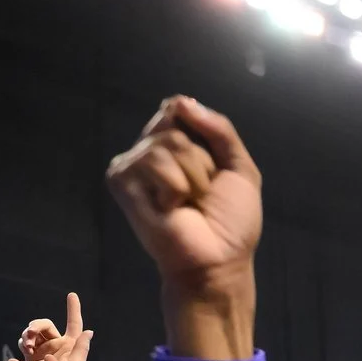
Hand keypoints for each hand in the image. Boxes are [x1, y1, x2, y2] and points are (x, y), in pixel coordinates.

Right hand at [17, 293, 93, 360]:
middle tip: (30, 334)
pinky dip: (23, 342)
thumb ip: (82, 348)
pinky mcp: (31, 357)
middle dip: (36, 326)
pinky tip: (26, 350)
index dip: (73, 309)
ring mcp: (43, 350)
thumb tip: (89, 331)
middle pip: (44, 324)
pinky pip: (24, 342)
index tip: (72, 295)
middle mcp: (57, 344)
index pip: (74, 323)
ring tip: (28, 345)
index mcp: (71, 344)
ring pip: (33, 332)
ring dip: (28, 334)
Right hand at [105, 96, 260, 355]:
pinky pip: (151, 162)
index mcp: (176, 145)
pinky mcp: (121, 182)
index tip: (214, 168)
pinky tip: (171, 208)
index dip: (202, 132)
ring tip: (189, 203)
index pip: (179, 109)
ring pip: (167, 144)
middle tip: (202, 194)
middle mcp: (151, 151)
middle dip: (202, 161)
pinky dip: (173, 186)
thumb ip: (220, 129)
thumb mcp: (240, 168)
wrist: (219, 260)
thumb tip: (181, 100)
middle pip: (175, 125)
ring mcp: (134, 166)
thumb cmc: (231, 222)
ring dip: (192, 177)